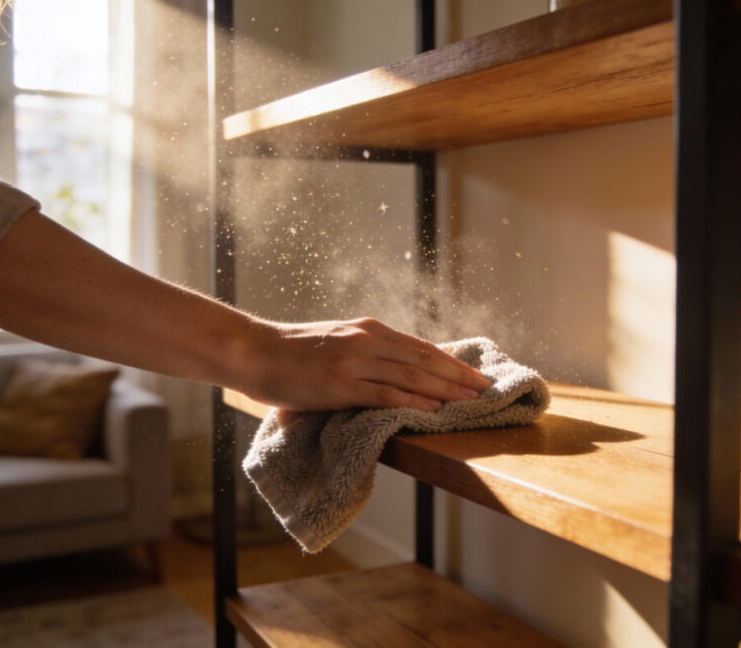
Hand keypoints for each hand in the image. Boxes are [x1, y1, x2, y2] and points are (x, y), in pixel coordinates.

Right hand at [238, 317, 491, 411]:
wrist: (255, 351)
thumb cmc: (292, 352)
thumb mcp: (336, 341)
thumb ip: (365, 352)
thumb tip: (394, 371)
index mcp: (368, 329)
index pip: (421, 347)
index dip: (452, 362)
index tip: (476, 375)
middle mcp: (367, 341)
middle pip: (425, 360)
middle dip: (459, 377)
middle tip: (486, 390)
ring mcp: (355, 362)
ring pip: (412, 376)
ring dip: (446, 391)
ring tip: (471, 402)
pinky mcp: (341, 385)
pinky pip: (386, 395)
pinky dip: (414, 403)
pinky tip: (434, 411)